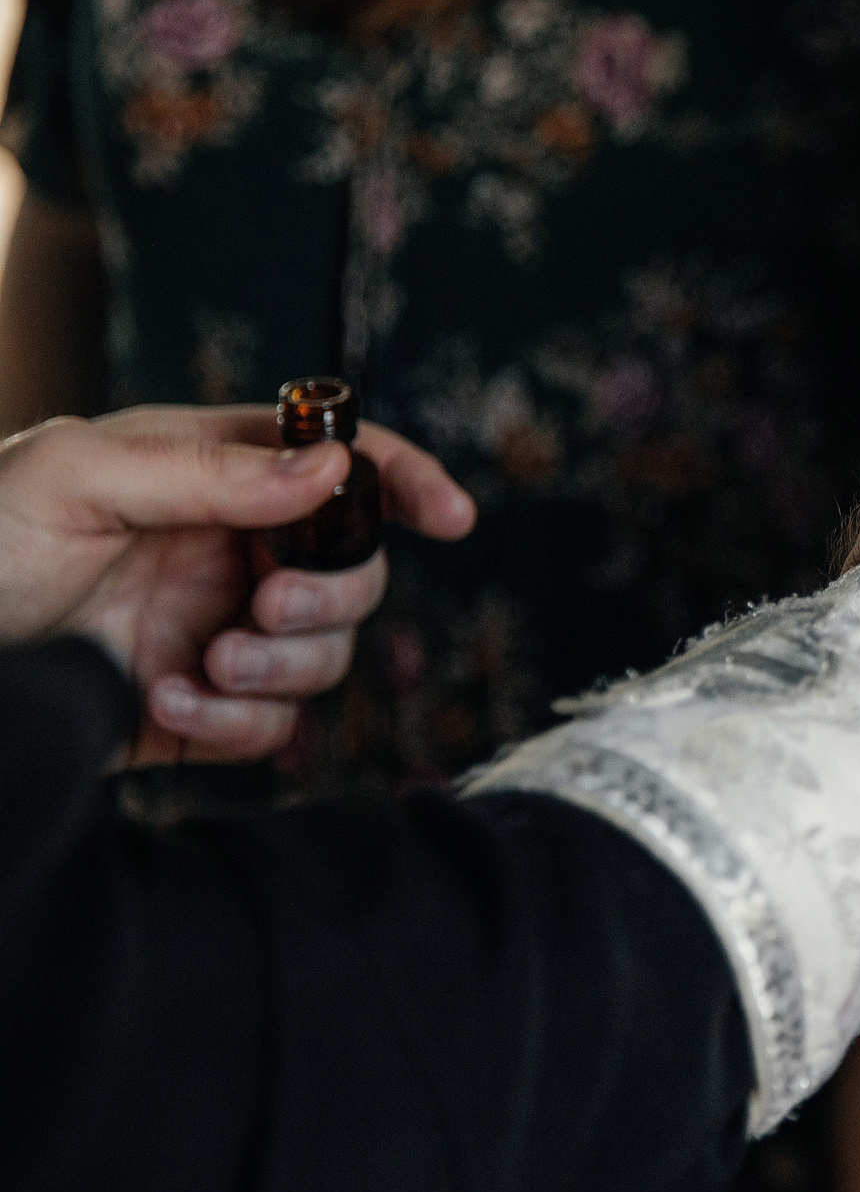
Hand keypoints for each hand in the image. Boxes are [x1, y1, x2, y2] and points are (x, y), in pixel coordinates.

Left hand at [0, 405, 475, 762]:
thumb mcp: (76, 476)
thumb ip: (210, 472)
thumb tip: (333, 469)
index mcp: (209, 476)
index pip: (335, 464)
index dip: (404, 480)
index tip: (450, 517)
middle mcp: (227, 553)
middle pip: (351, 570)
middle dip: (330, 597)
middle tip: (263, 612)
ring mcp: (215, 634)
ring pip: (324, 656)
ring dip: (282, 667)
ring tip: (203, 668)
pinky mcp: (195, 715)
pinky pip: (271, 727)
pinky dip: (236, 726)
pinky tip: (164, 709)